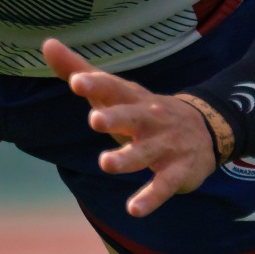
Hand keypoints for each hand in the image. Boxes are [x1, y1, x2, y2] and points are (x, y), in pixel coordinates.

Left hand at [43, 38, 217, 217]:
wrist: (207, 128)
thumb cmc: (144, 109)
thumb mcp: (115, 91)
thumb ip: (80, 70)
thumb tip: (47, 44)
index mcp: (133, 98)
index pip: (113, 88)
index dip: (96, 84)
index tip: (76, 82)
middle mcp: (150, 119)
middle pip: (133, 116)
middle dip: (115, 118)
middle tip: (94, 120)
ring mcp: (166, 145)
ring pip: (146, 152)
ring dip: (127, 158)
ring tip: (105, 164)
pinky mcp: (177, 171)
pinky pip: (164, 185)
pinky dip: (151, 197)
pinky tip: (134, 209)